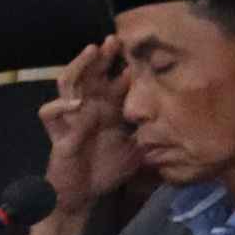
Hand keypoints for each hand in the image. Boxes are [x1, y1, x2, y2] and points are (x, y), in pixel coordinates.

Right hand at [35, 45, 140, 227]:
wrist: (84, 195)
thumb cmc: (109, 168)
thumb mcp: (139, 148)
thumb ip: (154, 134)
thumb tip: (184, 125)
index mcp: (110, 108)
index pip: (117, 79)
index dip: (127, 65)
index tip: (143, 49)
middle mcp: (90, 107)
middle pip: (92, 72)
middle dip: (102, 55)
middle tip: (115, 40)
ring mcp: (72, 118)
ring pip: (68, 83)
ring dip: (80, 66)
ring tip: (92, 52)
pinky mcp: (58, 133)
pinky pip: (49, 113)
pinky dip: (59, 106)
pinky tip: (75, 103)